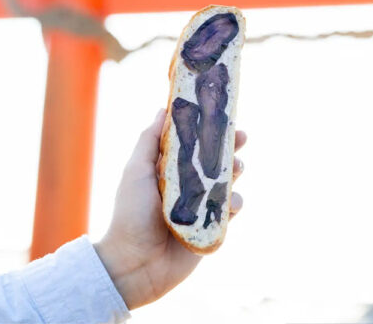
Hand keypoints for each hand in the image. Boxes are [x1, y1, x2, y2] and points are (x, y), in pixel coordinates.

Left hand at [95, 109, 246, 309]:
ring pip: (229, 183)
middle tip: (241, 138)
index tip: (225, 115)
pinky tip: (230, 202)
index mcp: (170, 170)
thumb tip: (163, 109)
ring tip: (235, 169)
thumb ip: (150, 141)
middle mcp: (188, 186)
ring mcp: (202, 207)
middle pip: (216, 161)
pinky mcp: (212, 228)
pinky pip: (231, 211)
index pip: (195, 144)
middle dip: (231, 148)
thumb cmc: (130, 215)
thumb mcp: (136, 171)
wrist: (134, 263)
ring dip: (235, 172)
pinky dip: (234, 203)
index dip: (211, 130)